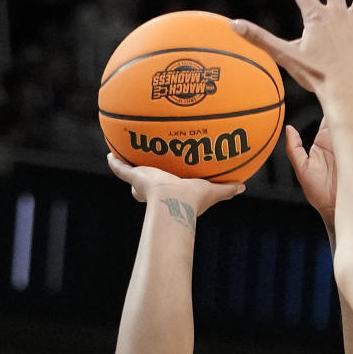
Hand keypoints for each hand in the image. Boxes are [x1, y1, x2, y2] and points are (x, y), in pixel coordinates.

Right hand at [107, 153, 245, 215]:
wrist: (173, 201)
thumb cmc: (192, 200)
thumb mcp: (213, 191)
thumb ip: (227, 189)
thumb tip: (243, 187)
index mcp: (173, 193)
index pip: (168, 188)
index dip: (168, 184)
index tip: (170, 178)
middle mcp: (157, 190)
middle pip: (149, 184)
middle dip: (148, 177)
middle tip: (150, 166)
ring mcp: (144, 184)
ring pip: (135, 176)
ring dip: (131, 167)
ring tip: (127, 152)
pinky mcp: (135, 177)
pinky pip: (122, 169)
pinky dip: (115, 162)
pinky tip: (109, 154)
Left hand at [287, 67, 352, 224]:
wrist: (341, 211)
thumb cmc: (320, 196)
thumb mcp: (303, 171)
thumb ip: (295, 150)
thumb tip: (289, 128)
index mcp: (326, 136)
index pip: (330, 106)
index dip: (331, 89)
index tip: (333, 71)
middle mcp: (341, 135)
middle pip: (348, 103)